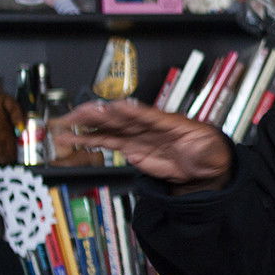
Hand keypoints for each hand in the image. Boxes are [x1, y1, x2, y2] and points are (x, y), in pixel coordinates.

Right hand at [52, 100, 231, 189]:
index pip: (145, 115)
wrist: (207, 167)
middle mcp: (147, 126)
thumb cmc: (209, 149)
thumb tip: (192, 140)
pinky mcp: (132, 150)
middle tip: (78, 113)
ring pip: (108, 129)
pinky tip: (74, 138)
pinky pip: (108, 143)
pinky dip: (90, 141)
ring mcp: (138, 137)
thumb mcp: (208, 146)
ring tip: (65, 125)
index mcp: (167, 121)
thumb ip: (197, 143)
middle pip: (119, 118)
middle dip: (98, 116)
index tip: (114, 108)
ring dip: (86, 127)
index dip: (129, 112)